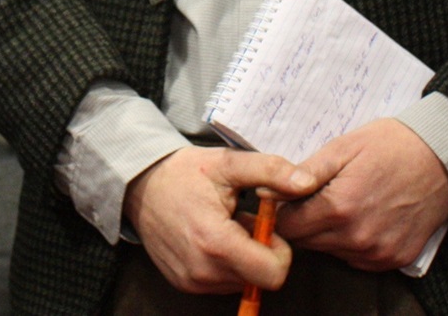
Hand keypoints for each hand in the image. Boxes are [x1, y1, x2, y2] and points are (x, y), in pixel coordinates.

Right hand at [123, 147, 304, 293]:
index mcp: (216, 243)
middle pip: (259, 279)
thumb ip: (271, 171)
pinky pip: (222, 282)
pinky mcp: (184, 284)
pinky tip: (212, 236)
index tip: (263, 224)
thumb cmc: (184, 173)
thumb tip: (307, 182)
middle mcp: (202, 270)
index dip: (279, 249)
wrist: (139, 185)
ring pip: (242, 282)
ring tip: (225, 225)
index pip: (273, 274)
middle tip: (243, 220)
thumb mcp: (228, 163)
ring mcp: (191, 281)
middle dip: (261, 251)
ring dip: (243, 257)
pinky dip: (225, 263)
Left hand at [277, 118, 447, 270]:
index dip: (282, 212)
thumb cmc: (391, 146)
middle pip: (307, 243)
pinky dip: (353, 242)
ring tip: (345, 203)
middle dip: (304, 222)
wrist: (442, 159)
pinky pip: (358, 259)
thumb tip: (269, 192)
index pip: (288, 227)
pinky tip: (363, 217)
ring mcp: (378, 252)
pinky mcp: (394, 259)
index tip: (285, 199)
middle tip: (316, 197)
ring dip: (328, 234)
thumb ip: (303, 173)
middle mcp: (357, 237)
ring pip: (331, 252)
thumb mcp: (342, 147)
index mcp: (339, 207)